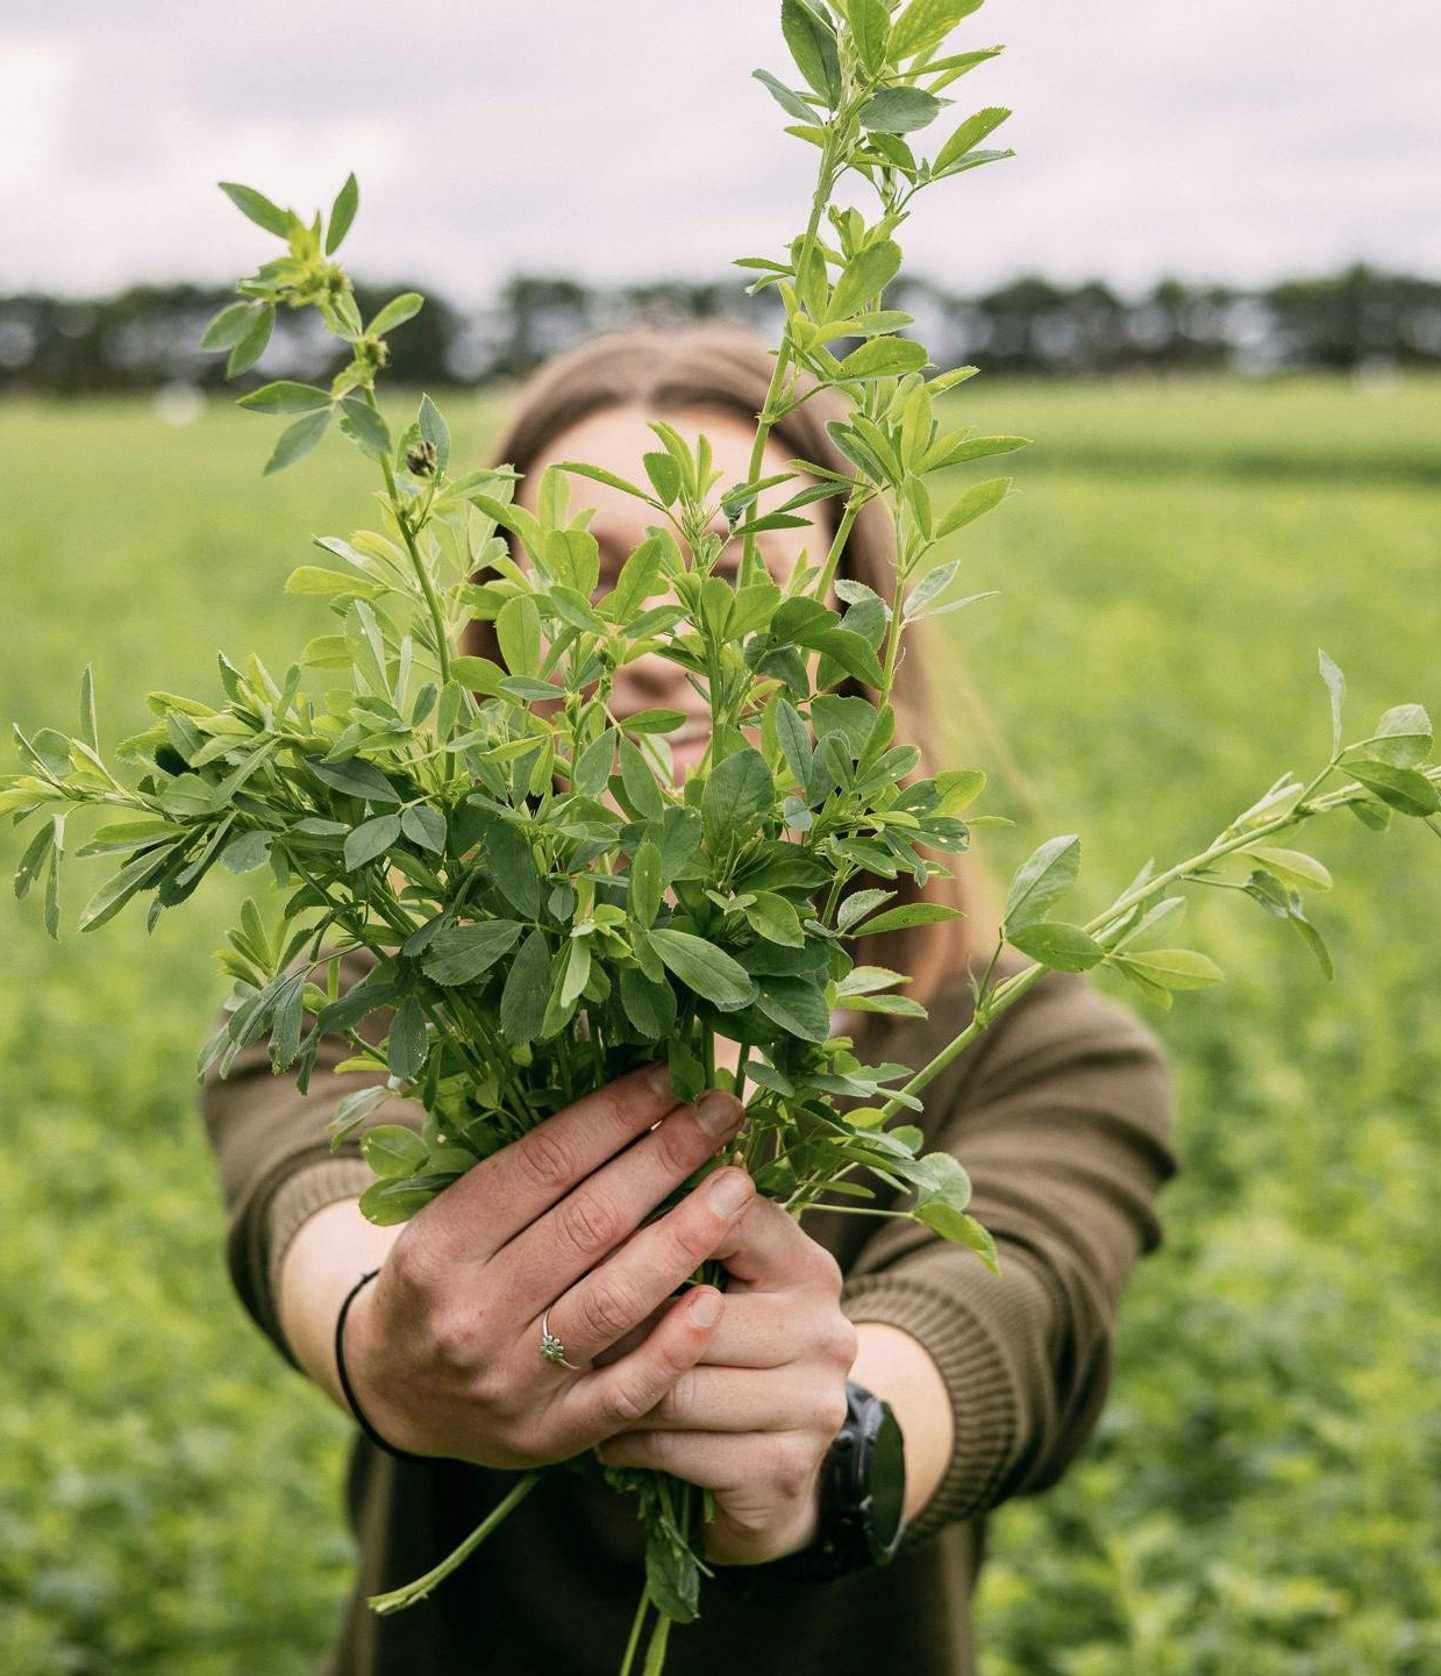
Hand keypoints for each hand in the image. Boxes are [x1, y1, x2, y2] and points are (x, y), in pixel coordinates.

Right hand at [340, 1065, 753, 1468]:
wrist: (397, 1392)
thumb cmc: (444, 1279)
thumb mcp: (450, 1218)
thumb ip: (525, 1171)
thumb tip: (629, 1089)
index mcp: (438, 1245)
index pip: (541, 1165)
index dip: (614, 1114)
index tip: (671, 1076)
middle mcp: (469, 1314)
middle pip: (588, 1224)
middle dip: (665, 1158)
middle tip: (723, 1111)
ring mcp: (510, 1381)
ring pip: (613, 1301)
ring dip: (685, 1236)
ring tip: (738, 1186)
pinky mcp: (550, 1435)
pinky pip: (625, 1391)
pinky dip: (672, 1346)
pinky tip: (716, 1299)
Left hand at [595, 1195, 858, 1564]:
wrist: (772, 1471)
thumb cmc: (725, 1355)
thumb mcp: (721, 1287)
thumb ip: (685, 1238)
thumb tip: (601, 1180)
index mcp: (808, 1266)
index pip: (732, 1220)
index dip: (659, 1224)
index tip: (598, 1226)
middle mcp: (826, 1330)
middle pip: (696, 1316)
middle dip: (622, 1325)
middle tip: (565, 1325)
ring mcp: (814, 1405)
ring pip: (680, 1388)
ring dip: (618, 1390)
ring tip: (580, 1381)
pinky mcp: (787, 1470)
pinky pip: (678, 1450)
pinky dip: (630, 1444)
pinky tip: (609, 1438)